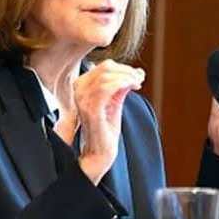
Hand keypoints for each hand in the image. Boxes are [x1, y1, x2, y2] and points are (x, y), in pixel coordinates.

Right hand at [73, 59, 144, 184]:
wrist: (99, 152)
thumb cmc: (105, 128)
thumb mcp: (114, 101)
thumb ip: (120, 86)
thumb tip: (135, 73)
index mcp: (81, 85)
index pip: (103, 66)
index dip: (123, 68)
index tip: (137, 75)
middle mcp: (79, 90)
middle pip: (106, 68)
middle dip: (127, 71)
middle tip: (139, 79)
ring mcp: (83, 99)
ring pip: (106, 76)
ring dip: (127, 77)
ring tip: (137, 84)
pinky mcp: (91, 109)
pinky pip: (106, 88)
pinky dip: (123, 83)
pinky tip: (132, 87)